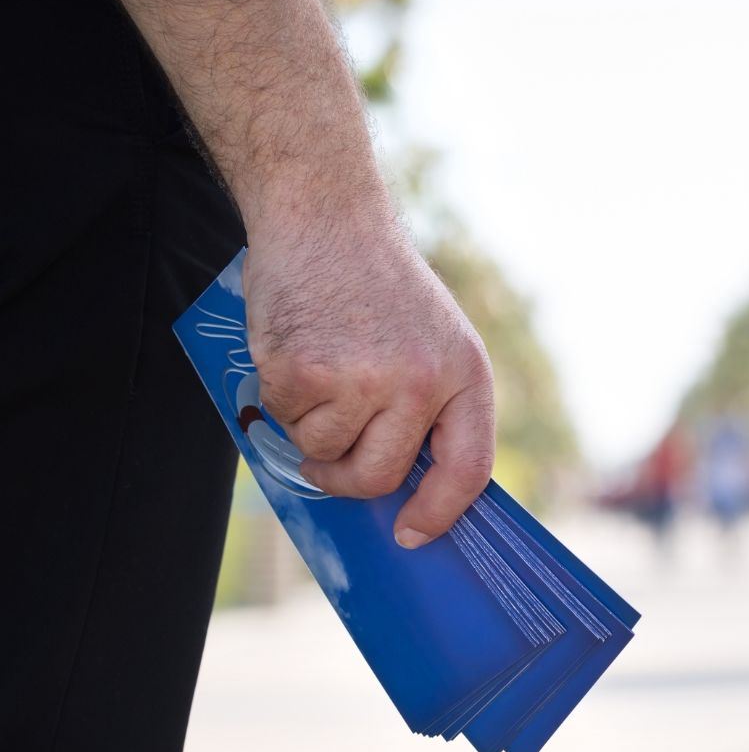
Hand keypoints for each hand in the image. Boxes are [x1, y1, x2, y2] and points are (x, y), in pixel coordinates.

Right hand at [242, 211, 495, 547]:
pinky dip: (279, 398)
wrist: (325, 216)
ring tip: (320, 370)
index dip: (439, 512)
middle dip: (347, 479)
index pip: (466, 469)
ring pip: (324, 454)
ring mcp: (361, 379)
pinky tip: (296, 351)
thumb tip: (407, 486)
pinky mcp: (303, 372)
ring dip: (310, 428)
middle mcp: (419, 382)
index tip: (412, 534)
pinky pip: (284, 421)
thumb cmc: (378, 286)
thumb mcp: (435, 339)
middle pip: (379, 478)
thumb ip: (431, 407)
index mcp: (463, 374)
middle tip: (330, 460)